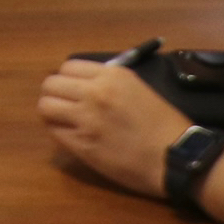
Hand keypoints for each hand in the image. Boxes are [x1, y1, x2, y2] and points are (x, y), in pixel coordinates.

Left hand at [37, 58, 192, 197]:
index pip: (68, 67)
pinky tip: (70, 136)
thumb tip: (84, 83)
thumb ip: (108, 82)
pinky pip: (54, 131)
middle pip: (51, 84)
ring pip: (45, 106)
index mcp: (111, 76)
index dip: (68, 79)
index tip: (73, 89)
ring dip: (51, 112)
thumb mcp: (137, 88)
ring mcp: (86, 119)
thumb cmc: (163, 123)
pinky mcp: (82, 145)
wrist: (177, 157)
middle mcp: (94, 93)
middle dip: (54, 94)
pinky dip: (57, 131)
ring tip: (63, 120)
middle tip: (64, 105)